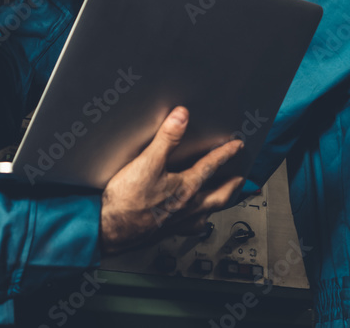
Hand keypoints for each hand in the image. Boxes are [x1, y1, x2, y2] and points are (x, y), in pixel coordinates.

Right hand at [99, 106, 243, 253]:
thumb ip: (166, 138)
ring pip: (208, 214)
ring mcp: (179, 222)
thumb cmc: (127, 201)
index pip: (211, 167)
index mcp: (187, 189)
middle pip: (219, 196)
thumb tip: (181, 117)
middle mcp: (188, 208)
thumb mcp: (147, 162)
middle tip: (240, 180)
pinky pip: (191, 228)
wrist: (109, 230)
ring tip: (222, 200)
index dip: (225, 154)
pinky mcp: (167, 232)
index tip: (236, 146)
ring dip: (218, 205)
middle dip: (231, 186)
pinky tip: (192, 221)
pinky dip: (198, 222)